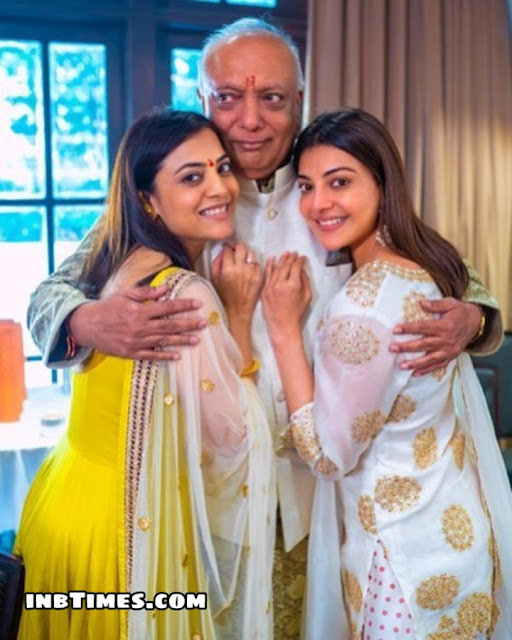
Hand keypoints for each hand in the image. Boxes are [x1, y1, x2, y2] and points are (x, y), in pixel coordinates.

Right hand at [68, 284, 205, 359]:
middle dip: (188, 324)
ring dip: (181, 341)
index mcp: (138, 311)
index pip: (166, 307)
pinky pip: (151, 356)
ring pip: (163, 342)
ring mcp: (135, 342)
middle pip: (169, 326)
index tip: (198, 304)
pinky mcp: (130, 353)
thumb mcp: (124, 294)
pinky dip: (164, 357)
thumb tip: (166, 289)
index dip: (183, 306)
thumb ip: (146, 293)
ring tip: (197, 340)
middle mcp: (139, 327)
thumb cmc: (106, 307)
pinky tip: (177, 357)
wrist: (85, 325)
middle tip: (203, 323)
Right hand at [211, 243, 262, 319]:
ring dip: (246, 254)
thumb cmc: (224, 297)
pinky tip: (249, 268)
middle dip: (237, 246)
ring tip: (243, 259)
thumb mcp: (214, 280)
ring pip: (251, 253)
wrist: (236, 310)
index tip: (226, 247)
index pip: (228, 249)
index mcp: (228, 269)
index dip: (226, 247)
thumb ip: (217, 263)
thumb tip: (221, 253)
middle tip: (235, 248)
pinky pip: (257, 263)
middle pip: (241, 247)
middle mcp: (241, 269)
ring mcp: (251, 273)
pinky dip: (253, 263)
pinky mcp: (259, 277)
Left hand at [262, 252, 311, 339]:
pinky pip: (266, 275)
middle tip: (294, 253)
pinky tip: (272, 258)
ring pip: (276, 268)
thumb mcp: (307, 297)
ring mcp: (271, 286)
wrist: (282, 325)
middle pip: (286, 265)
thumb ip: (305, 281)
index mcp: (293, 285)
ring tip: (286, 253)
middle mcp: (281, 284)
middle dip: (291, 258)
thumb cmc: (297, 312)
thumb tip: (301, 269)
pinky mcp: (264, 290)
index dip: (300, 260)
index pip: (296, 267)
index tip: (302, 257)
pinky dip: (269, 265)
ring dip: (281, 259)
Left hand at [390, 298, 481, 375]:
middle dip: (406, 347)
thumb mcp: (451, 303)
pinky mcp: (451, 357)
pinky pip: (438, 366)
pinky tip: (415, 373)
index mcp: (445, 326)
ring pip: (430, 359)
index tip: (396, 330)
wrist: (476, 322)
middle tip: (392, 348)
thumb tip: (421, 303)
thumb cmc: (460, 312)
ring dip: (415, 363)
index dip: (409, 329)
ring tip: (401, 366)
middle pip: (424, 345)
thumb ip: (436, 304)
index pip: (423, 328)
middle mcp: (447, 340)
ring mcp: (449, 351)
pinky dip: (426, 370)